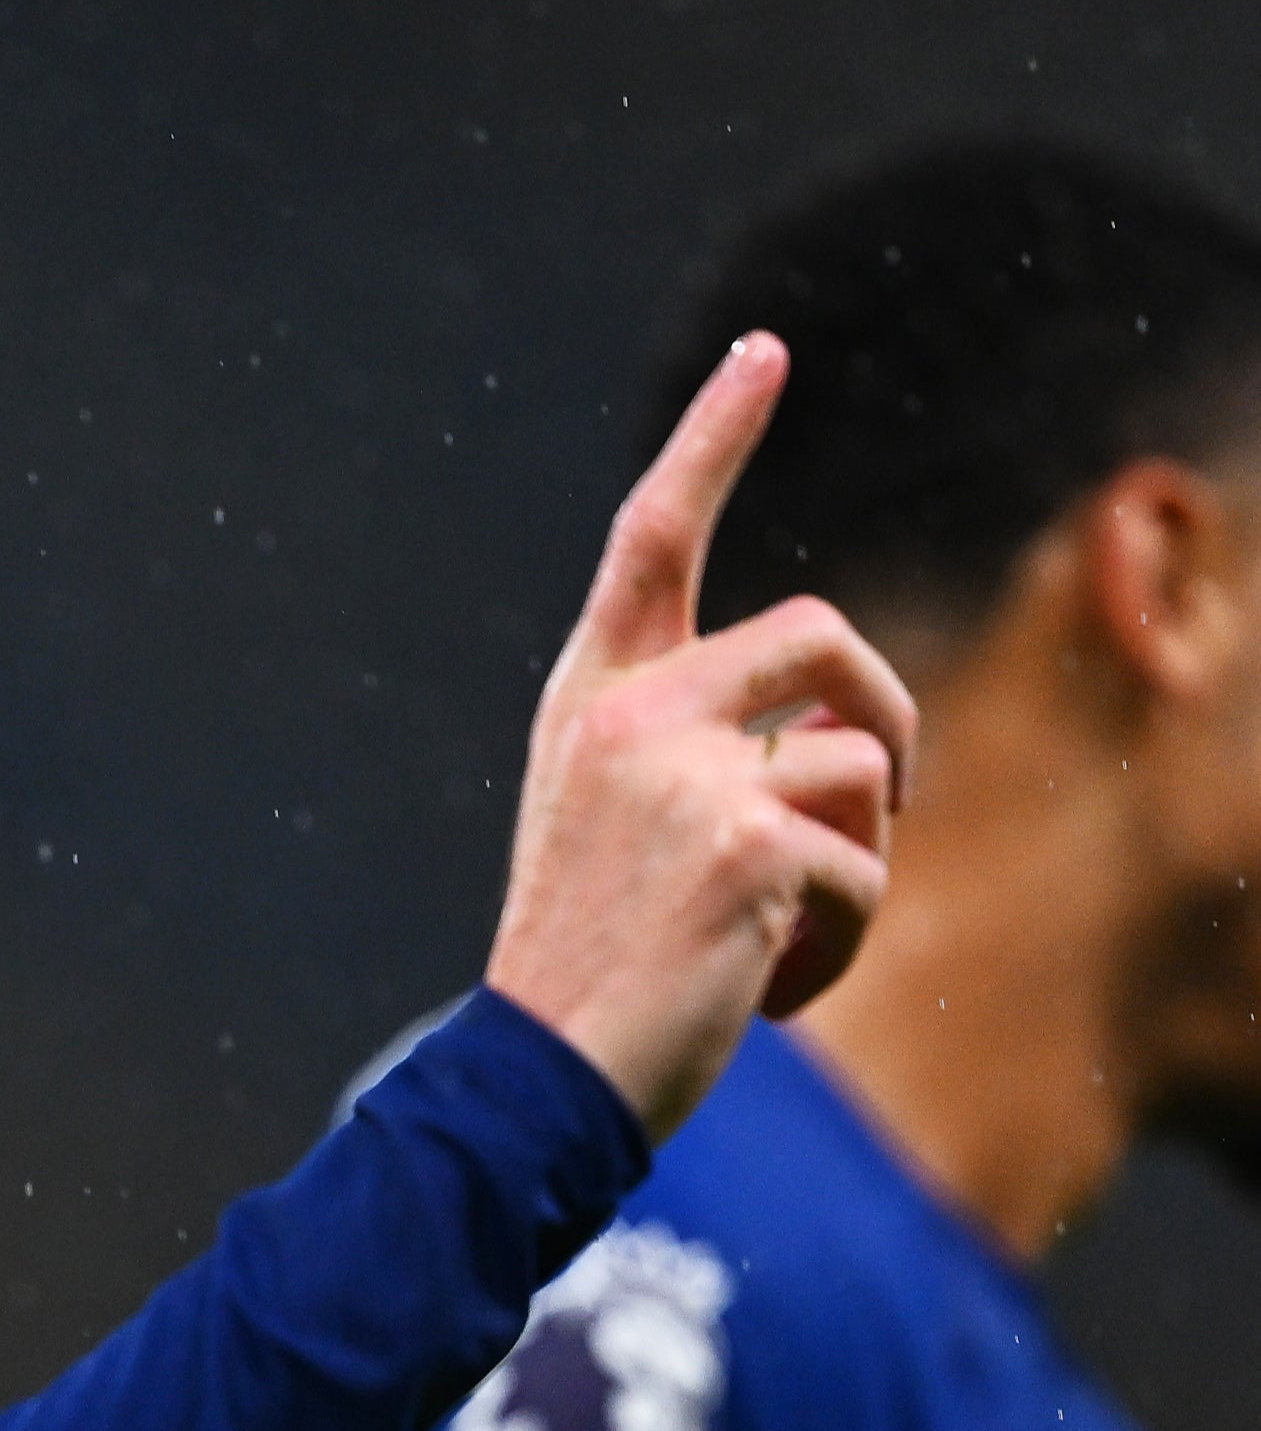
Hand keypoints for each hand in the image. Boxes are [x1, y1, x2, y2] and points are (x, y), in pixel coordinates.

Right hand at [484, 333, 913, 1139]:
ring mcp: (683, 774)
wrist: (536, 1080)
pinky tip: (764, 988)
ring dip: (859, 865)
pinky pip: (869, 868)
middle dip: (887, 708)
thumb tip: (839, 740)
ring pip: (863, 764)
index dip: (713, 436)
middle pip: (822, 635)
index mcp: (588, 704)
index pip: (653, 537)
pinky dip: (844, 941)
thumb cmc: (587, 973)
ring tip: (779, 939)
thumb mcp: (621, 834)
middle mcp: (627, 716)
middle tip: (894, 798)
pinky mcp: (747, 845)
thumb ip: (697, 757)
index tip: (764, 350)